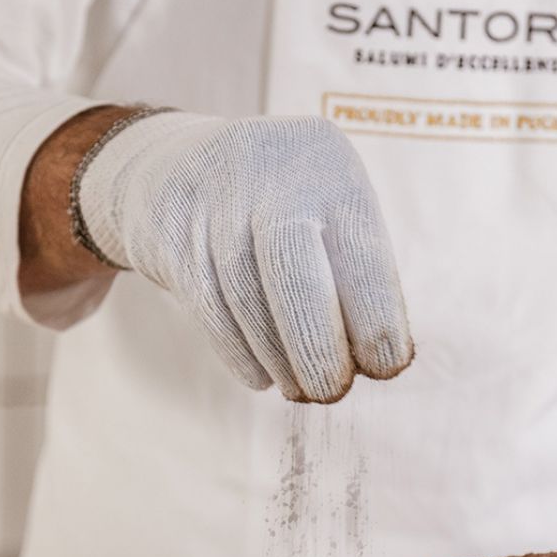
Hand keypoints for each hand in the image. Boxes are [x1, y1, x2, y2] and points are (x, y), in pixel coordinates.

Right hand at [75, 111, 412, 402]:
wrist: (171, 166)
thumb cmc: (276, 206)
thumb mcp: (325, 207)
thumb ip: (353, 270)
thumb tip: (382, 356)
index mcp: (329, 165)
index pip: (362, 253)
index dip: (377, 320)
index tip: (386, 366)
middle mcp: (271, 171)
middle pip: (297, 275)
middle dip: (319, 348)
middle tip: (333, 391)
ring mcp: (214, 199)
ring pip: (247, 298)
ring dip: (280, 359)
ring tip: (300, 389)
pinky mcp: (170, 231)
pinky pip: (209, 307)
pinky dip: (240, 353)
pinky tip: (262, 377)